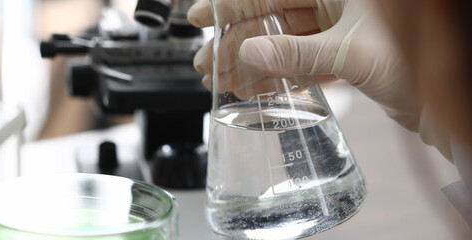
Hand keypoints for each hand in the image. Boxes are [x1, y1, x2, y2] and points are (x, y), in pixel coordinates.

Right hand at [188, 0, 451, 158]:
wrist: (450, 100)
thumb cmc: (421, 60)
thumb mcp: (351, 53)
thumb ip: (296, 54)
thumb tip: (249, 53)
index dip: (233, 3)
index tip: (202, 15)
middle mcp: (339, 1)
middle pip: (273, 14)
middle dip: (235, 39)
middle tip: (205, 58)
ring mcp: (342, 26)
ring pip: (284, 40)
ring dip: (253, 62)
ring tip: (222, 79)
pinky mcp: (347, 51)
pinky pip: (302, 59)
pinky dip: (279, 74)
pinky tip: (256, 87)